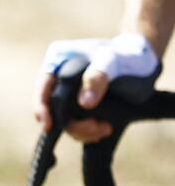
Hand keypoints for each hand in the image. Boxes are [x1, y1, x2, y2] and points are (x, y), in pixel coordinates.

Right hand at [35, 34, 160, 142]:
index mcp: (58, 61)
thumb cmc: (126, 54)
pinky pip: (77, 122)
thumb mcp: (112, 61)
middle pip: (52, 106)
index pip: (43, 86)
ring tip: (104, 129)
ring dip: (81, 130)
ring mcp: (70, 93)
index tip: (49, 125)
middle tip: (94, 128)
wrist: (142, 60)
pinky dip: (88, 131)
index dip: (42, 107)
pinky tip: (103, 129)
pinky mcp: (81, 105)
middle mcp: (59, 78)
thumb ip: (98, 78)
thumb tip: (85, 103)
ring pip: (65, 118)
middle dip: (70, 123)